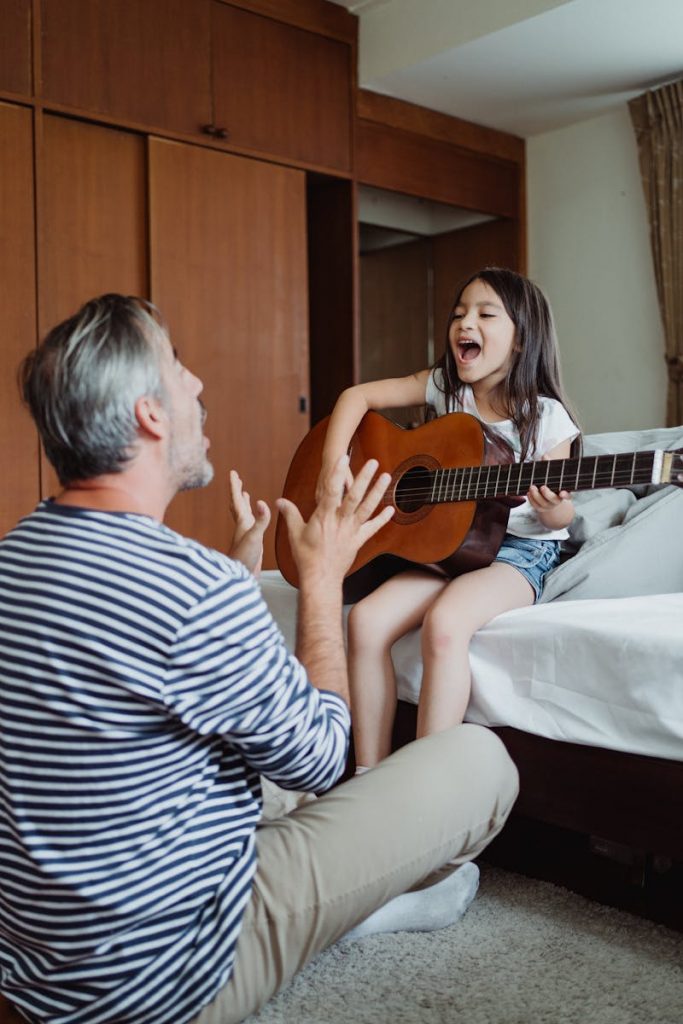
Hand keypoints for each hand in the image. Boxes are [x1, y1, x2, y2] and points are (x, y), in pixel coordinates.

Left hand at [228, 470, 270, 575]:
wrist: (241, 579)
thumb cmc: (245, 559)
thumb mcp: (255, 538)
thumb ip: (261, 521)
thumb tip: (264, 503)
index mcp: (242, 523)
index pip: (236, 500)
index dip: (234, 486)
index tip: (232, 472)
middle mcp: (242, 527)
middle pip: (237, 505)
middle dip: (237, 491)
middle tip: (237, 478)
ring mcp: (246, 535)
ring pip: (243, 514)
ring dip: (243, 503)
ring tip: (244, 494)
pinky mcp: (251, 543)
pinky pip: (250, 525)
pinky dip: (252, 518)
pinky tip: (254, 520)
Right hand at [277, 454, 394, 584]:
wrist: (320, 578)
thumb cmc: (306, 556)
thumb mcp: (294, 533)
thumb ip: (290, 514)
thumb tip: (279, 501)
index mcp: (324, 517)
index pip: (331, 490)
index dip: (337, 473)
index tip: (342, 457)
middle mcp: (340, 521)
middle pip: (355, 496)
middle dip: (364, 478)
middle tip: (373, 463)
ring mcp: (352, 531)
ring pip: (367, 508)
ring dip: (377, 492)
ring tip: (387, 477)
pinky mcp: (358, 541)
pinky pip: (372, 528)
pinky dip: (382, 519)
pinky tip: (391, 509)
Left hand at [527, 467, 573, 529]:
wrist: (548, 497)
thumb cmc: (552, 482)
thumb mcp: (552, 474)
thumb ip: (549, 465)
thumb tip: (545, 455)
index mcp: (564, 492)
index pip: (568, 496)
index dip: (566, 495)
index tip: (562, 493)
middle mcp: (557, 500)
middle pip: (554, 500)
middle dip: (547, 494)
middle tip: (542, 487)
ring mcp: (549, 505)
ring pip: (543, 503)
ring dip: (536, 496)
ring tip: (532, 487)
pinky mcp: (541, 508)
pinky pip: (536, 506)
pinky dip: (531, 499)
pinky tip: (528, 493)